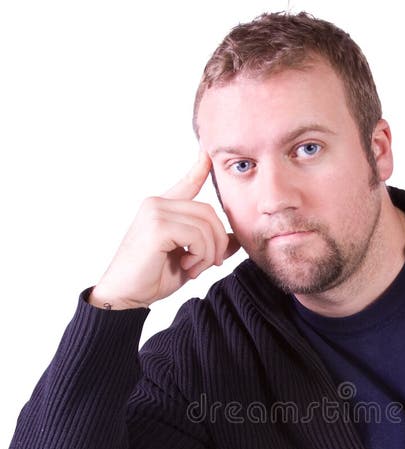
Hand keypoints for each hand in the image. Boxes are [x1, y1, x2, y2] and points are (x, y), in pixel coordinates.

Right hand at [89, 148, 239, 308]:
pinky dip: (201, 255)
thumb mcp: (189, 260)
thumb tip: (235, 240)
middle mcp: (157, 204)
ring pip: (206, 224)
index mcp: (162, 208)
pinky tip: (187, 266)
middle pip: (209, 212)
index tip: (207, 152)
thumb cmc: (151, 279)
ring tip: (194, 268)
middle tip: (211, 264)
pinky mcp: (157, 226)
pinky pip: (197, 235)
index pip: (187, 183)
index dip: (200, 167)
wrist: (125, 296)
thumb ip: (209, 247)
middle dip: (218, 241)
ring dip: (209, 252)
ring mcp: (155, 212)